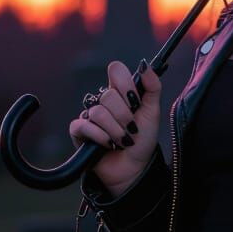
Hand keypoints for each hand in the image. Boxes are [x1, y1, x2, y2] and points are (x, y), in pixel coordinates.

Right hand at [68, 59, 162, 194]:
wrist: (135, 167)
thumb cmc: (143, 139)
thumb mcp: (153, 112)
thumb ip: (152, 87)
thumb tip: (144, 64)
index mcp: (121, 92)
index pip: (116, 71)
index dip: (126, 85)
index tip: (135, 101)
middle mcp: (103, 101)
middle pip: (108, 95)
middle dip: (125, 116)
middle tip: (132, 129)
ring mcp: (90, 115)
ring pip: (98, 112)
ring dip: (116, 131)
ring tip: (123, 141)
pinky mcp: (79, 131)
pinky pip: (84, 126)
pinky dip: (100, 137)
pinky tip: (108, 145)